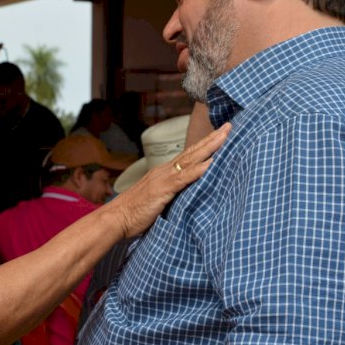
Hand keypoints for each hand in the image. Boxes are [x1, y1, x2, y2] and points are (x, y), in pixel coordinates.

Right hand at [110, 122, 230, 237]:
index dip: (205, 145)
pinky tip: (211, 163)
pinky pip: (184, 178)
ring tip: (225, 136)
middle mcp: (164, 171)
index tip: (221, 135)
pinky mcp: (162, 190)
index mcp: (164, 173)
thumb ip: (171, 195)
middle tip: (229, 125)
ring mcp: (163, 178)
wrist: (114, 219)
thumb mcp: (157, 201)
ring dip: (209, 147)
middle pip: (192, 152)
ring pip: (191, 159)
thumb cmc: (134, 214)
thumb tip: (188, 197)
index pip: (189, 156)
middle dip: (212, 139)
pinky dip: (198, 169)